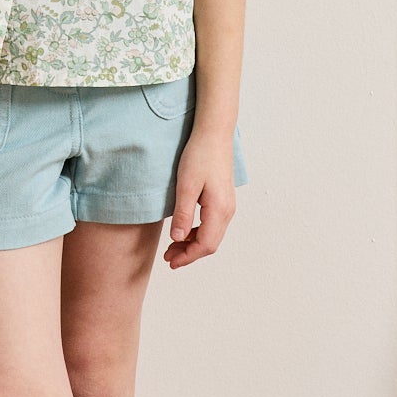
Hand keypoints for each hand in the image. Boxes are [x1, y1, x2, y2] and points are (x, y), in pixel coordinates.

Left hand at [163, 130, 236, 268]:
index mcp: (219, 210)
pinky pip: (212, 225)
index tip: (170, 262)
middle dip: (189, 254)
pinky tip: (184, 231)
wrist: (214, 134)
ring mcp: (227, 205)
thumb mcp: (186, 185)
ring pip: (212, 235)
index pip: (205, 245)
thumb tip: (178, 239)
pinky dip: (197, 233)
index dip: (187, 257)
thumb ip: (183, 214)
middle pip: (210, 244)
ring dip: (193, 244)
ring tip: (173, 247)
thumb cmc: (200, 155)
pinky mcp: (223, 199)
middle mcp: (227, 211)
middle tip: (168, 257)